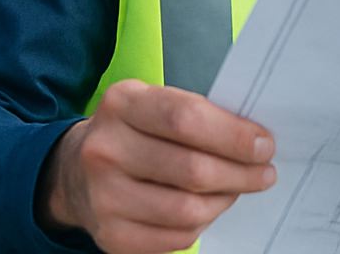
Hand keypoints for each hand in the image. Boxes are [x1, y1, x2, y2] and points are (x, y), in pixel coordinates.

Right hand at [37, 79, 276, 253]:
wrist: (75, 169)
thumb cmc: (134, 130)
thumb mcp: (154, 102)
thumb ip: (198, 114)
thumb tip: (255, 140)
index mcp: (122, 104)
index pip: (186, 118)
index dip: (233, 135)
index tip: (264, 144)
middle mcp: (105, 150)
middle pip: (192, 169)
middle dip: (241, 173)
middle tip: (264, 171)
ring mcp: (103, 197)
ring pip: (187, 210)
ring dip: (225, 200)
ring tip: (236, 188)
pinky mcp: (110, 236)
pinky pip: (175, 238)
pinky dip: (203, 224)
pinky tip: (209, 207)